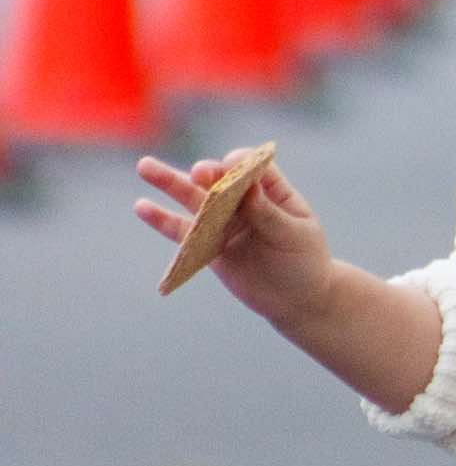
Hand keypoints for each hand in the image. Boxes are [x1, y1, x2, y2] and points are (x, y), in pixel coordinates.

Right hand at [134, 149, 334, 327]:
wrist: (297, 299)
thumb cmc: (304, 261)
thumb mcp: (293, 235)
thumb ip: (268, 213)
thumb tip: (246, 187)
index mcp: (271, 190)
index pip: (251, 167)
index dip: (240, 166)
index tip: (234, 171)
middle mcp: (243, 200)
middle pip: (218, 178)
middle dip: (207, 174)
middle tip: (199, 173)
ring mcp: (225, 221)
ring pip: (193, 198)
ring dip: (170, 182)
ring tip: (145, 166)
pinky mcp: (210, 246)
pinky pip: (184, 231)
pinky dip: (162, 220)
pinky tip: (142, 207)